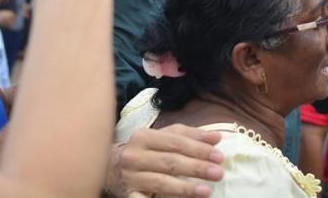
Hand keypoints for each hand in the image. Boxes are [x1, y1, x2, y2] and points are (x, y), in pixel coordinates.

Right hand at [106, 124, 224, 196]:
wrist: (108, 167)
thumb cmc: (143, 151)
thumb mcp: (162, 137)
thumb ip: (189, 135)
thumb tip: (216, 137)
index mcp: (144, 136)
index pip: (176, 142)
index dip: (199, 148)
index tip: (219, 156)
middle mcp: (134, 155)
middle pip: (170, 162)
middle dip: (197, 168)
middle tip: (218, 172)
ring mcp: (130, 177)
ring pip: (161, 183)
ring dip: (185, 188)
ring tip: (206, 191)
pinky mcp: (128, 196)